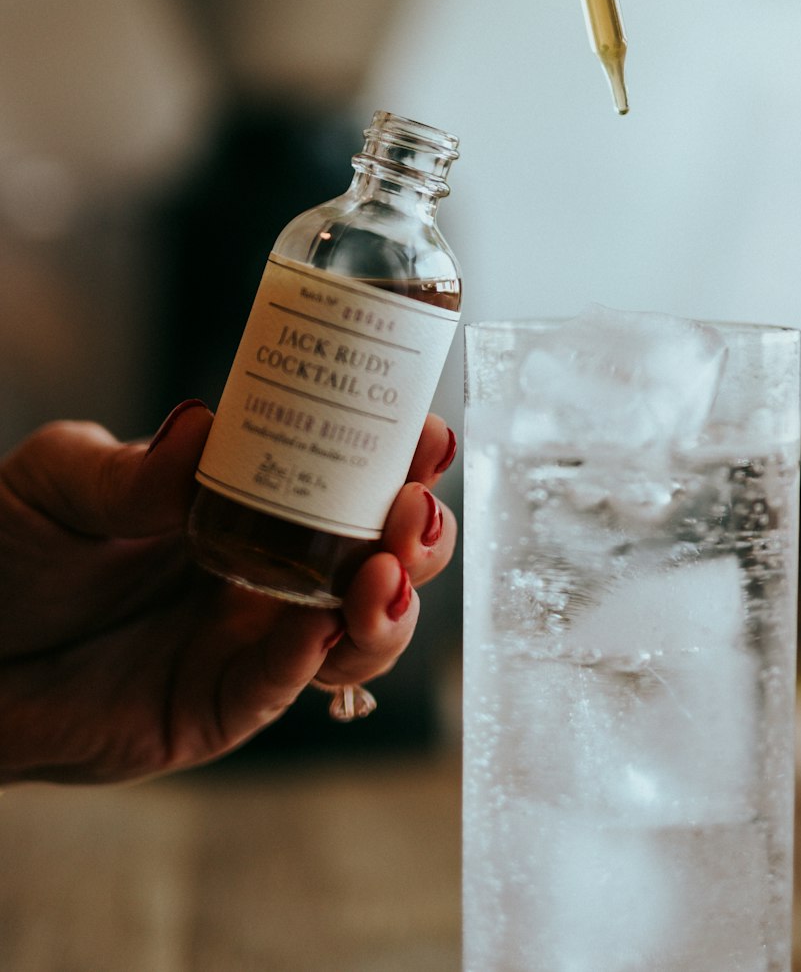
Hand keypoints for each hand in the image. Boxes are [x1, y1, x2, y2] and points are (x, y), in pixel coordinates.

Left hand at [0, 401, 457, 783]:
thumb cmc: (3, 549)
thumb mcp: (59, 484)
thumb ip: (128, 470)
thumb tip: (202, 424)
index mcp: (247, 497)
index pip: (347, 474)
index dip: (402, 457)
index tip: (427, 435)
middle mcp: (267, 568)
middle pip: (381, 555)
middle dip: (420, 535)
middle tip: (412, 511)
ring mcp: (247, 640)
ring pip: (356, 632)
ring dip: (390, 605)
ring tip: (381, 575)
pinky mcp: (214, 708)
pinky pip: (279, 690)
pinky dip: (310, 661)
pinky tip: (319, 631)